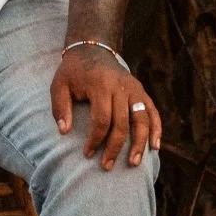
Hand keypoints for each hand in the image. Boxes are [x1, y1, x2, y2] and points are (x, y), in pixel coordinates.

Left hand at [51, 45, 160, 169]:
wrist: (92, 50)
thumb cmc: (73, 72)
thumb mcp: (59, 85)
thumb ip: (60, 108)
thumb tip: (64, 132)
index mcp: (100, 85)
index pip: (102, 119)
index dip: (96, 139)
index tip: (87, 154)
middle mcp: (121, 87)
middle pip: (123, 123)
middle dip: (115, 147)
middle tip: (107, 166)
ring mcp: (134, 89)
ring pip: (142, 119)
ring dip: (139, 143)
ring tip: (134, 163)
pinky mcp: (141, 91)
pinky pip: (152, 112)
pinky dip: (156, 129)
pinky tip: (154, 147)